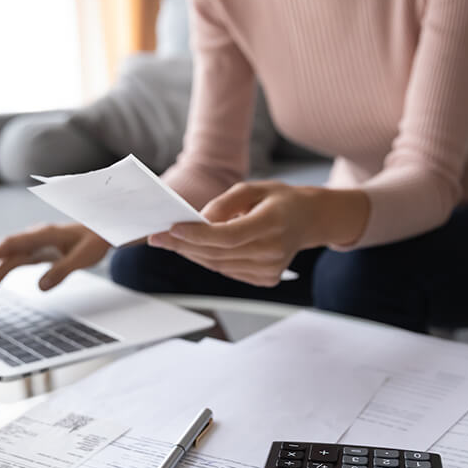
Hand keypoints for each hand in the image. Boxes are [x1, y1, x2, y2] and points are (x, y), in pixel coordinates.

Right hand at [0, 223, 109, 297]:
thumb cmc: (95, 240)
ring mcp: (35, 243)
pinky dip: (2, 270)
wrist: (103, 231)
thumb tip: (40, 287)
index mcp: (44, 234)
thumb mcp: (83, 257)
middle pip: (6, 254)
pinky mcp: (37, 251)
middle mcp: (35, 237)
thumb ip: (62, 270)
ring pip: (8, 258)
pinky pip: (15, 260)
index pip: (11, 244)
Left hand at [148, 181, 368, 286]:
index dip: (197, 235)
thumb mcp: (254, 188)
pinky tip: (196, 250)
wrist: (310, 221)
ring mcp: (271, 269)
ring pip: (219, 265)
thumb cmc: (279, 200)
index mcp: (273, 223)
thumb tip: (199, 220)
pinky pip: (228, 271)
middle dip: (184, 245)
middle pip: (217, 253)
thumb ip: (225, 203)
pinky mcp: (266, 279)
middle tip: (158, 238)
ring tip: (171, 242)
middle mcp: (273, 250)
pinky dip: (209, 260)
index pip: (228, 236)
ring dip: (192, 254)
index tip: (171, 229)